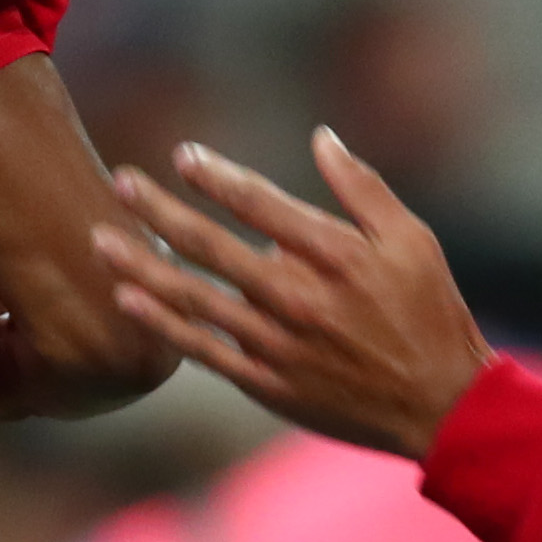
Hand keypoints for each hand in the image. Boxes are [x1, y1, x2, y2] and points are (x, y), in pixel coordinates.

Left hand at [92, 130, 492, 458]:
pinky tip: (126, 299)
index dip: (215, 176)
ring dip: (143, 265)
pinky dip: (162, 325)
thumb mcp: (413, 239)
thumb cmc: (430, 313)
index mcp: (336, 255)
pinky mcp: (267, 384)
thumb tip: (320, 136)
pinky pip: (203, 350)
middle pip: (213, 246)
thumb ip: (362, 187)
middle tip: (121, 181)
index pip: (259, 204)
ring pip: (196, 299)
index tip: (182, 155)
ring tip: (100, 237)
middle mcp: (299, 298)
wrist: (441, 405)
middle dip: (161, 211)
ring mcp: (278, 344)